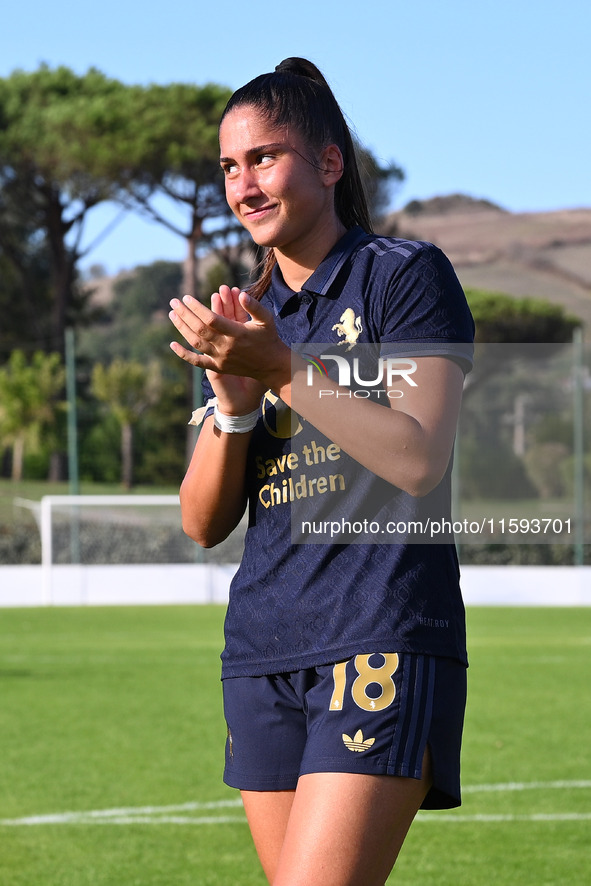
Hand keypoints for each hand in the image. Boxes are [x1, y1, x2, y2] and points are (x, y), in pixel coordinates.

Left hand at [169, 285, 289, 412]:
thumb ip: (254, 306)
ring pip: (196, 343)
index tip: (187, 297)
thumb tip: (241, 294)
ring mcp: (221, 359)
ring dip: (182, 328)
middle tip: (174, 302)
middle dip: (185, 314)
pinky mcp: (218, 367)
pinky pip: (197, 362)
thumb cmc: (268, 338)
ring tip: (173, 314)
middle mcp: (227, 347)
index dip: (197, 308)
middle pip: (200, 329)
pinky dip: (184, 354)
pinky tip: (172, 344)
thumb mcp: (266, 320)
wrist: (271, 365)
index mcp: (237, 333)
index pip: (211, 319)